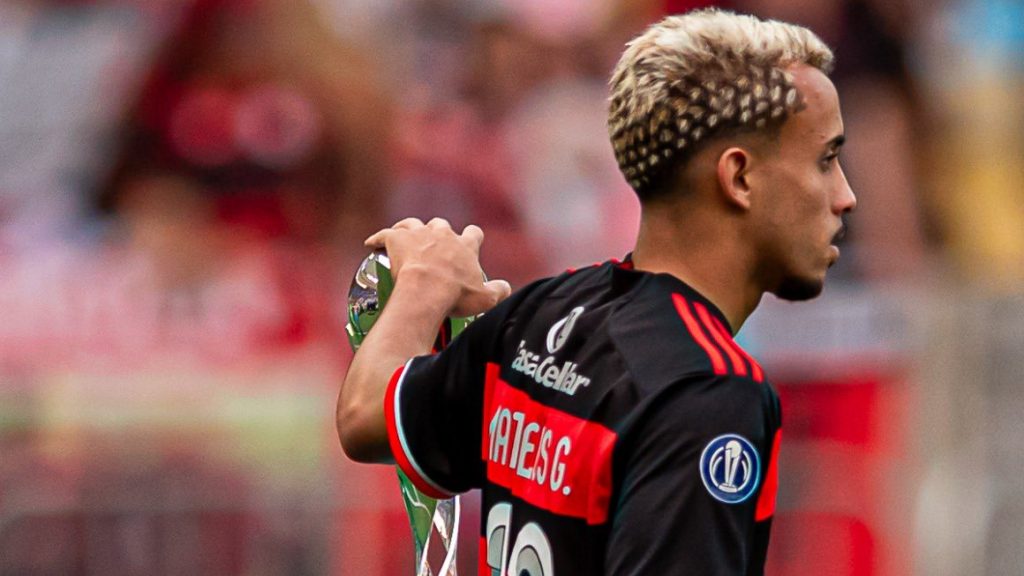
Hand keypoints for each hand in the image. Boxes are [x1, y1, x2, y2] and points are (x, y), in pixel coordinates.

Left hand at [365, 218, 511, 316]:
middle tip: (433, 247)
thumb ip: (499, 291)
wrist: (426, 291)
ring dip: (410, 229)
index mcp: (465, 245)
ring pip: (413, 223)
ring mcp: (419, 234)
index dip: (471, 238)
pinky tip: (371, 244)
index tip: (469, 244)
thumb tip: (506, 288)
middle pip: (441, 225)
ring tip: (405, 238)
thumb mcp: (485, 299)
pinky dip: (378, 238)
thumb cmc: (455, 295)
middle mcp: (443, 234)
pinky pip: (384, 234)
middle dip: (438, 232)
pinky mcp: (396, 238)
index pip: (473, 234)